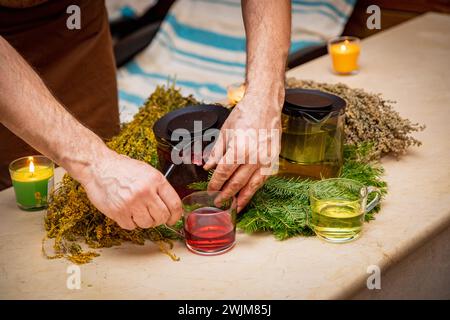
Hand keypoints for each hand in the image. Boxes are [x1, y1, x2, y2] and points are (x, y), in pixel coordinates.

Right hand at [79, 150, 181, 229]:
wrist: (98, 166)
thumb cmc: (122, 168)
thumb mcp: (147, 171)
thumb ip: (159, 187)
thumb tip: (171, 206)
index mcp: (156, 180)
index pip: (174, 204)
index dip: (176, 215)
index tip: (173, 219)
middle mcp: (145, 192)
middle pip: (162, 216)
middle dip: (159, 219)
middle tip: (153, 216)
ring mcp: (131, 203)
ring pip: (147, 224)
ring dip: (144, 221)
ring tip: (137, 210)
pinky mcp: (118, 211)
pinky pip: (131, 226)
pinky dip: (129, 222)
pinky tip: (125, 211)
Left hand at [204, 89, 282, 211]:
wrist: (265, 105)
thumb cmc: (244, 115)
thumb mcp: (225, 132)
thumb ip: (216, 152)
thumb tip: (208, 167)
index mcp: (239, 149)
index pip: (224, 173)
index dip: (215, 184)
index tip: (210, 190)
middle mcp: (254, 157)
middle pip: (237, 183)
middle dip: (226, 195)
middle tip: (218, 203)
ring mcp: (266, 160)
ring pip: (252, 185)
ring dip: (242, 198)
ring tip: (234, 207)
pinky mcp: (274, 160)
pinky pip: (263, 179)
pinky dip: (255, 188)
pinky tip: (248, 194)